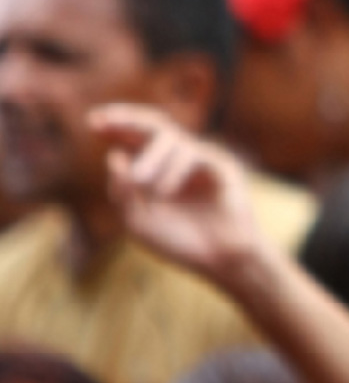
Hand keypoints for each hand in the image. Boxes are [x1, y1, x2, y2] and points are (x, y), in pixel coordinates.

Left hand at [90, 103, 261, 282]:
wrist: (222, 263)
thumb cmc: (182, 245)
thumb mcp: (138, 223)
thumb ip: (121, 192)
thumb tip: (114, 154)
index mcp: (159, 170)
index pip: (135, 137)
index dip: (116, 126)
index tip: (93, 122)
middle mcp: (180, 160)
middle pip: (153, 124)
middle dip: (127, 119)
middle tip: (103, 121)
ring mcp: (203, 160)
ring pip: (170, 137)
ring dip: (149, 157)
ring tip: (141, 182)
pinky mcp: (222, 165)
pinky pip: (191, 153)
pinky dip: (172, 170)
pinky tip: (164, 193)